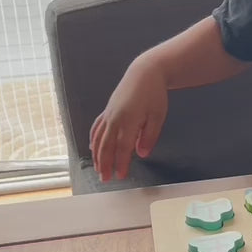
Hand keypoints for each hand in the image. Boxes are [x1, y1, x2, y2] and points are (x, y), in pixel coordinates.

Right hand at [90, 57, 168, 181]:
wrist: (145, 73)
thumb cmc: (154, 95)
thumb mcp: (158, 116)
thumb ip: (149, 136)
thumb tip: (141, 154)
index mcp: (128, 121)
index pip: (122, 148)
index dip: (121, 163)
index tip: (121, 176)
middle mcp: (114, 118)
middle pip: (106, 146)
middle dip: (105, 164)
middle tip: (105, 179)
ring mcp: (109, 114)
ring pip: (98, 138)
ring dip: (97, 155)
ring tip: (98, 169)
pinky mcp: (107, 110)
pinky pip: (97, 128)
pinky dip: (94, 139)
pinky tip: (93, 148)